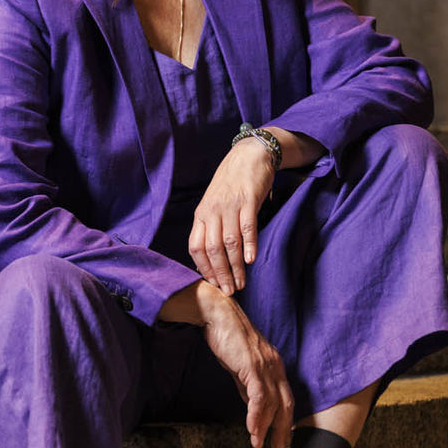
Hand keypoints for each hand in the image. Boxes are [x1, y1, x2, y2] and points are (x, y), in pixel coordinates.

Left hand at [188, 140, 274, 292]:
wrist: (249, 155)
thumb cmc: (232, 182)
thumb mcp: (215, 203)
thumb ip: (212, 225)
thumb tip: (212, 255)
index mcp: (202, 214)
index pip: (196, 247)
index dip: (203, 268)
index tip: (213, 283)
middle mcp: (213, 211)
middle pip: (212, 249)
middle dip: (220, 274)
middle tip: (229, 291)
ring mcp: (230, 205)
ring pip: (229, 242)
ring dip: (235, 266)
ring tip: (241, 283)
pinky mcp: (248, 200)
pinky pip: (247, 227)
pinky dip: (249, 245)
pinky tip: (251, 260)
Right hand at [194, 282, 293, 447]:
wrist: (217, 314)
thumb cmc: (227, 337)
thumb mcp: (241, 367)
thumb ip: (248, 386)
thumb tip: (252, 407)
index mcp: (274, 366)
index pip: (285, 398)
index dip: (285, 420)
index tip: (281, 437)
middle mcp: (275, 366)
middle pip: (286, 404)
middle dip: (283, 428)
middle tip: (278, 447)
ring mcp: (265, 365)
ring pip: (272, 403)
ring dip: (265, 427)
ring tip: (259, 443)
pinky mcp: (252, 365)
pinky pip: (258, 396)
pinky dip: (256, 414)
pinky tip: (251, 428)